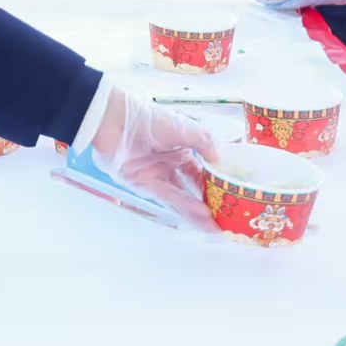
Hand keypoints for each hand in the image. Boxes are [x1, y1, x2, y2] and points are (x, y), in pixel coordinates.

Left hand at [87, 87, 219, 225]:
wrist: (114, 120)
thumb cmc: (148, 118)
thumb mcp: (182, 127)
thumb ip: (203, 142)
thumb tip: (221, 159)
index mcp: (180, 148)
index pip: (202, 168)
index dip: (215, 181)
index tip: (232, 193)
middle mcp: (170, 164)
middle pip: (192, 187)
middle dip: (209, 202)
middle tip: (226, 218)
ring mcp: (157, 176)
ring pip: (182, 197)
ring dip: (198, 212)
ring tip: (216, 226)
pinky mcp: (144, 185)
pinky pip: (168, 197)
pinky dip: (184, 206)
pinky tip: (201, 214)